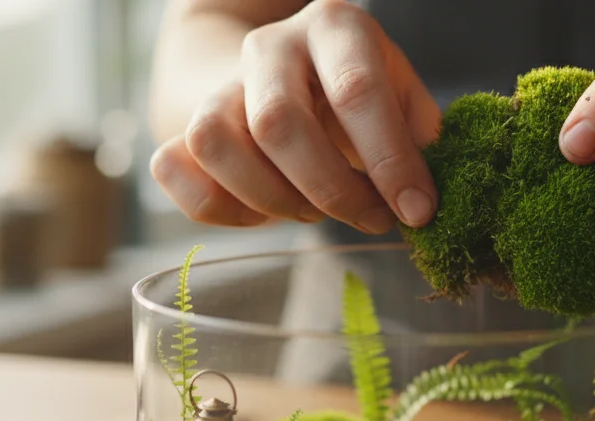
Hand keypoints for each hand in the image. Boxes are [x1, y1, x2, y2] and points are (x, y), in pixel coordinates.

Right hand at [149, 0, 440, 232]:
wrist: (285, 76)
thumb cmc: (355, 98)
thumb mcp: (401, 99)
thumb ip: (419, 141)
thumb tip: (423, 199)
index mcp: (334, 28)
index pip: (356, 91)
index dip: (389, 160)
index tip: (416, 211)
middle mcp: (269, 47)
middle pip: (278, 123)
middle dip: (331, 190)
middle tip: (371, 218)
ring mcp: (220, 83)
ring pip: (215, 143)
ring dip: (272, 199)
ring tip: (314, 210)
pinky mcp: (182, 124)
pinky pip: (172, 168)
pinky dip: (214, 206)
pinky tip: (260, 213)